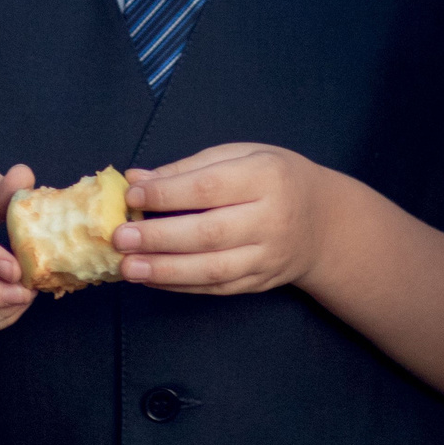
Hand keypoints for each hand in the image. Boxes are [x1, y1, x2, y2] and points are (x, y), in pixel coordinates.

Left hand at [116, 143, 338, 295]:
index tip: (132, 195)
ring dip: (165, 271)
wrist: (323, 222)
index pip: (209, 187)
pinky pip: (216, 288)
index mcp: (266, 177)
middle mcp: (271, 219)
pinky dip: (181, 285)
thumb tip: (138, 179)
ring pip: (212, 269)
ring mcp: (267, 256)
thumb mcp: (241, 156)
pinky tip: (153, 279)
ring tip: (128, 268)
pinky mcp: (260, 282)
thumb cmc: (274, 178)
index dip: (167, 194)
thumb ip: (189, 168)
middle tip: (120, 238)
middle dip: (159, 238)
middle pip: (209, 233)